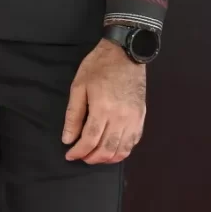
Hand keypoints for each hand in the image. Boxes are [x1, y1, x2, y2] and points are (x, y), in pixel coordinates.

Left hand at [61, 38, 147, 164]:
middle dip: (91, 158)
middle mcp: (121, 118)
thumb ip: (73, 115)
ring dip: (107, 158)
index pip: (90, 140)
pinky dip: (122, 150)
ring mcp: (134, 119)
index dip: (78, 152)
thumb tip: (67, 139)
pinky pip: (133, 142)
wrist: (126, 53)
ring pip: (122, 150)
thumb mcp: (79, 86)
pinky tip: (112, 149)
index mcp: (103, 109)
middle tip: (81, 156)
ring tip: (95, 156)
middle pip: (107, 149)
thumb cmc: (99, 66)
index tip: (69, 155)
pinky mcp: (142, 117)